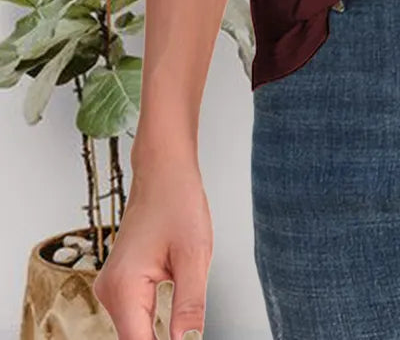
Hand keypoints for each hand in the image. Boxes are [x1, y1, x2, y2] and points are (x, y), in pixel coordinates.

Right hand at [92, 159, 212, 339]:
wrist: (163, 171)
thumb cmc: (178, 201)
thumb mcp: (195, 254)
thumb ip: (190, 304)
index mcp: (124, 287)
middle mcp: (110, 291)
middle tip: (191, 334)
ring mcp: (112, 288)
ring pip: (136, 332)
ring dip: (159, 335)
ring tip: (187, 329)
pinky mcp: (121, 285)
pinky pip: (136, 316)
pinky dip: (154, 324)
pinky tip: (174, 325)